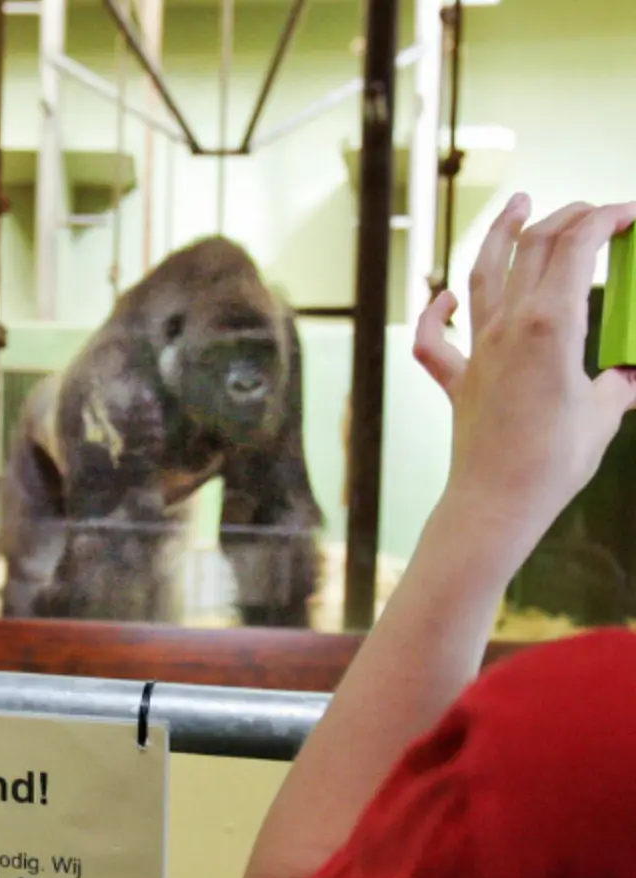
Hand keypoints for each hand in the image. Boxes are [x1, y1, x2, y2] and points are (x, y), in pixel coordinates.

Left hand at [414, 195, 635, 542]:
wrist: (496, 500)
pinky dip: (435, 314)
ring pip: (480, 276)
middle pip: (531, 249)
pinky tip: (445, 298)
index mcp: (550, 326)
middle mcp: (506, 328)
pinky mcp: (457, 380)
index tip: (628, 213)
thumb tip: (630, 376)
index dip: (604, 218)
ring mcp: (476, 351)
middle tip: (589, 209)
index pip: (576, 248)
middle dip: (564, 217)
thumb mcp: (604, 415)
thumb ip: (619, 385)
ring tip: (516, 205)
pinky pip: (434, 341)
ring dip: (498, 235)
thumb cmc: (552, 463)